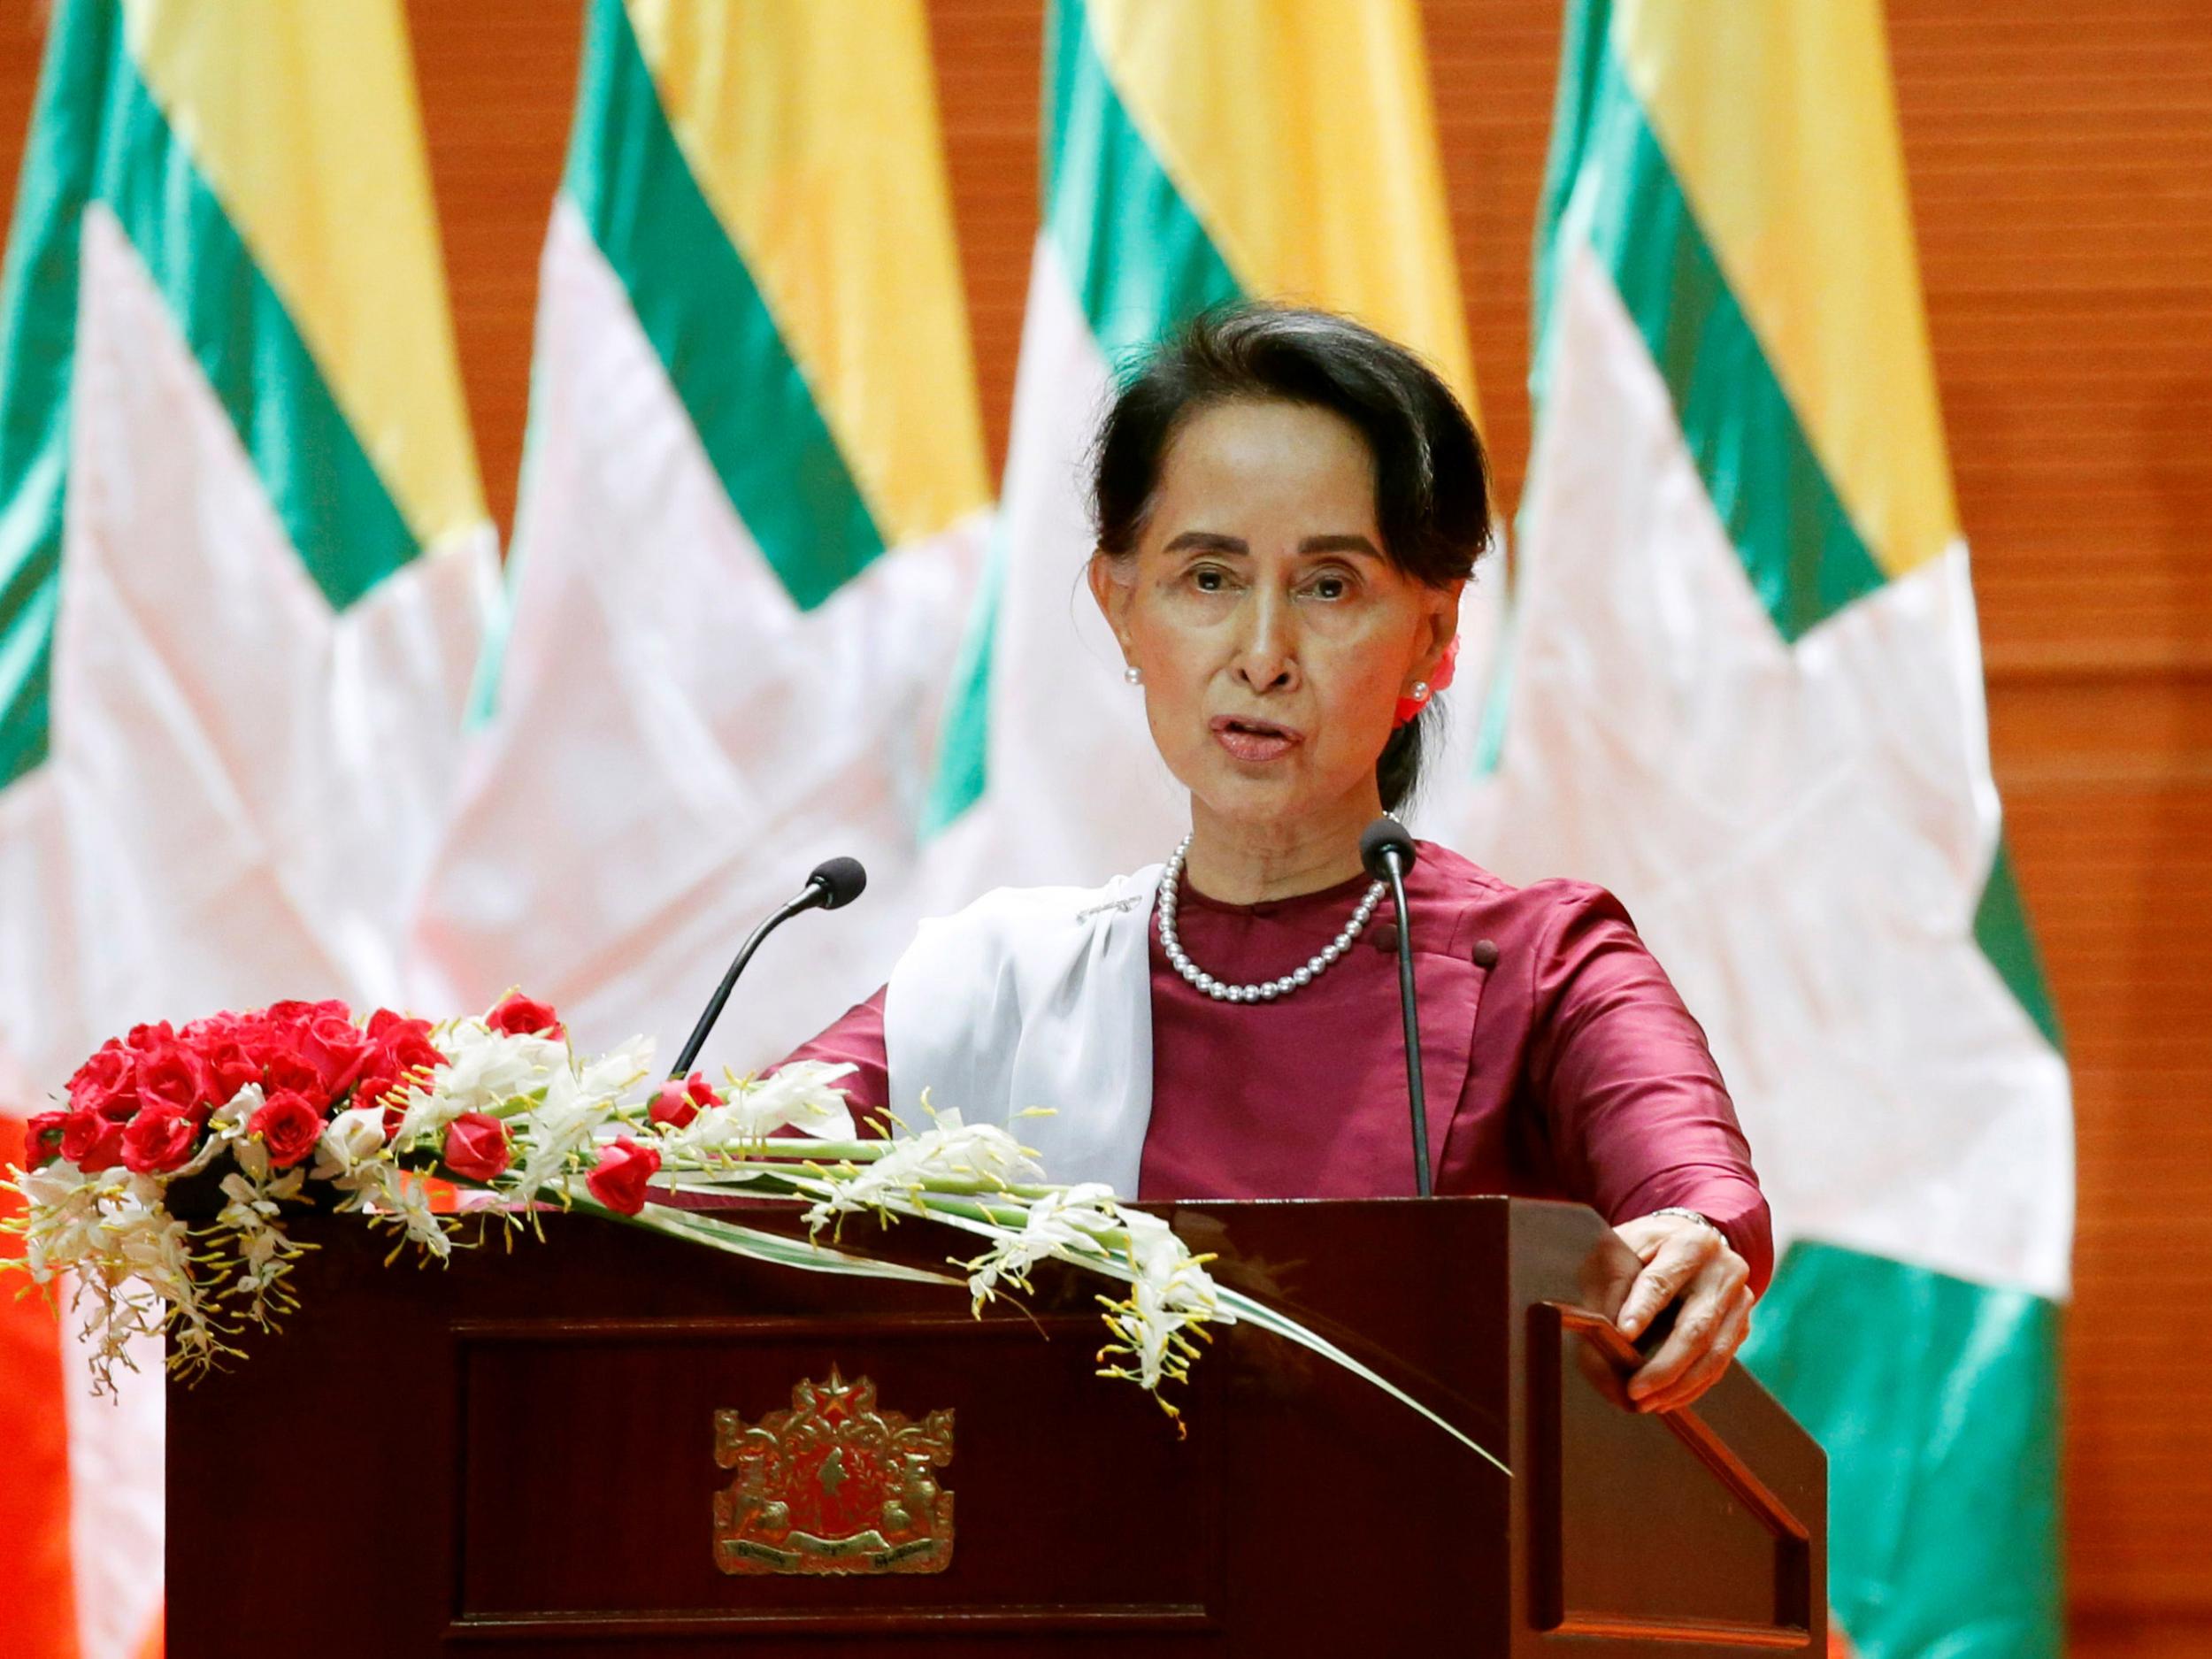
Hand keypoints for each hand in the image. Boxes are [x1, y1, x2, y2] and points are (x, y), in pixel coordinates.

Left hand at [1610, 1211, 1753, 1413]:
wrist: (1691, 1241)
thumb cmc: (1648, 1247)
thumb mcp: (1626, 1247)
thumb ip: (1616, 1283)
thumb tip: (1605, 1336)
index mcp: (1690, 1244)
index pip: (1662, 1281)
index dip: (1642, 1309)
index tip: (1623, 1334)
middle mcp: (1723, 1272)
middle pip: (1697, 1328)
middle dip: (1664, 1366)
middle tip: (1635, 1390)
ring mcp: (1739, 1301)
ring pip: (1714, 1354)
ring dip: (1679, 1386)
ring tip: (1647, 1402)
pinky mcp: (1742, 1326)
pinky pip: (1720, 1364)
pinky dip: (1693, 1387)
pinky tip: (1668, 1399)